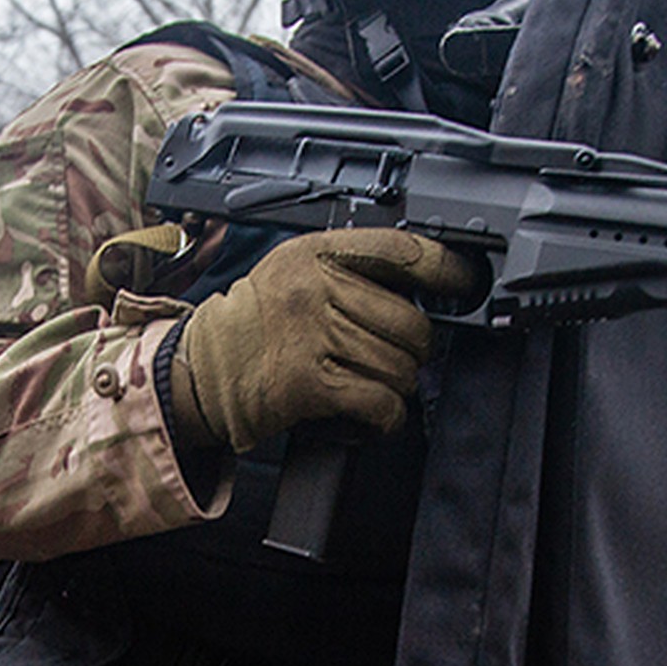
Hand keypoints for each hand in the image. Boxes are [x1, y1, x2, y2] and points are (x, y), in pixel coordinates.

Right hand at [169, 228, 475, 453]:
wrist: (201, 369)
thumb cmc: (253, 324)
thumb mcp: (292, 272)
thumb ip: (346, 270)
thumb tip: (418, 288)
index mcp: (314, 254)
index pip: (400, 250)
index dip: (445, 268)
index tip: (465, 282)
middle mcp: (314, 290)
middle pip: (409, 321)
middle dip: (416, 348)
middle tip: (402, 355)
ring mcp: (311, 336)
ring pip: (399, 365)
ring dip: (399, 383)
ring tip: (379, 383)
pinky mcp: (308, 383)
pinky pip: (379, 400)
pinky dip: (387, 415)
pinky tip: (377, 413)